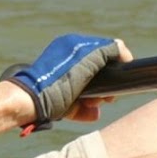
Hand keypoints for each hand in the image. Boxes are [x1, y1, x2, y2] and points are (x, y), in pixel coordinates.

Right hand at [2, 34, 126, 128]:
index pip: (90, 58)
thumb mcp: (64, 102)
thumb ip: (80, 106)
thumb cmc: (44, 101)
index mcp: (64, 51)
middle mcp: (73, 44)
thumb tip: (96, 113)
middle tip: (105, 98)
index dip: (98, 75)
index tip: (97, 94)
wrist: (33, 97)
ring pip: (109, 54)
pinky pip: (116, 48)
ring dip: (114, 74)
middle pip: (102, 56)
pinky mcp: (92, 51)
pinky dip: (124, 58)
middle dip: (107, 77)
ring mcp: (82, 45)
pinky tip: (124, 72)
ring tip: (106, 97)